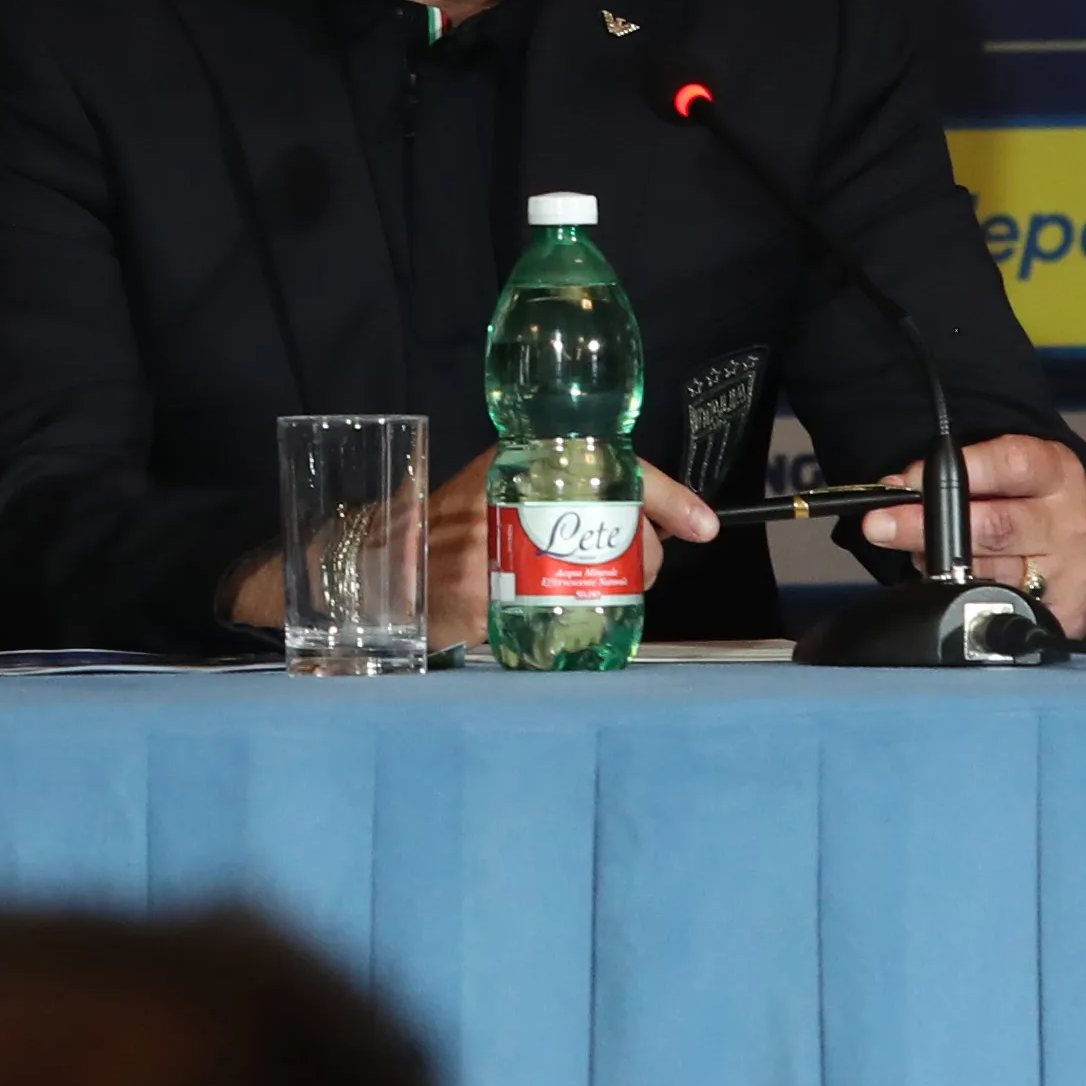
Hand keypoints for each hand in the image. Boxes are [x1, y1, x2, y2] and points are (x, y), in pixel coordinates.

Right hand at [420, 449, 719, 649]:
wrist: (381, 562)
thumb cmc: (445, 524)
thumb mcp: (497, 484)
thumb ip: (550, 487)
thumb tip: (634, 513)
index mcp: (522, 459)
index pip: (615, 467)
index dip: (668, 497)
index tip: (704, 526)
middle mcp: (515, 496)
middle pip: (621, 529)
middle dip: (643, 556)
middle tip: (632, 569)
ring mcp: (500, 550)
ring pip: (599, 577)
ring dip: (616, 590)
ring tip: (601, 593)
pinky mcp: (485, 599)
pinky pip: (556, 618)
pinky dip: (573, 626)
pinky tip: (567, 623)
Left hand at [849, 432, 1085, 638]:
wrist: (1081, 556)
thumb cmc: (1032, 508)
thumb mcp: (1009, 475)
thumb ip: (961, 477)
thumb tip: (897, 488)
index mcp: (1056, 472)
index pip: (1009, 464)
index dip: (954, 473)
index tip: (906, 482)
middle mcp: (1069, 521)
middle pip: (996, 526)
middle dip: (928, 527)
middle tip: (881, 525)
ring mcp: (1070, 572)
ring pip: (991, 573)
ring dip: (943, 568)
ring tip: (924, 558)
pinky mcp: (1064, 614)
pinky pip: (1000, 609)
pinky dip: (964, 599)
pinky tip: (953, 588)